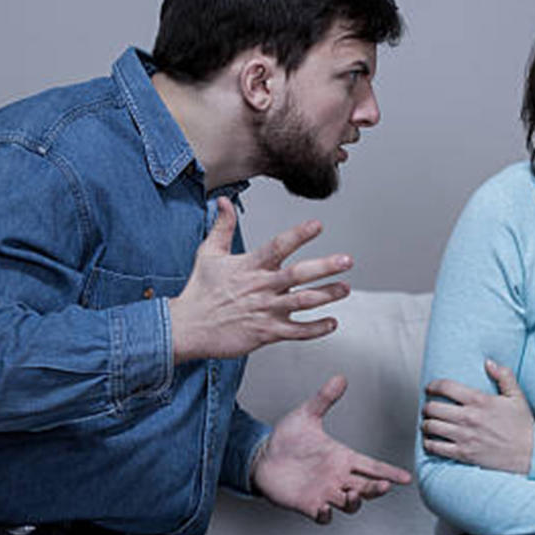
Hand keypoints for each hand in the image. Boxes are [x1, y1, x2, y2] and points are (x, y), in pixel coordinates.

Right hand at [169, 197, 352, 362]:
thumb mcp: (208, 253)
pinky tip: (331, 323)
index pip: (278, 246)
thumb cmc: (199, 291)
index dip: (298, 235)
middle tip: (347, 260)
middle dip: (325, 267)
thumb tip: (223, 201)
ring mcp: (265, 311)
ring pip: (303, 303)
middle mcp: (261, 287)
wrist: (187, 328)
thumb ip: (222, 226)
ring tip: (345, 288)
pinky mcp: (265, 333)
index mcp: (250, 266)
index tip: (317, 225)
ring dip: (327, 296)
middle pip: (298, 275)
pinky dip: (316, 329)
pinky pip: (297, 332)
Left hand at [253, 375, 412, 523]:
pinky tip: (325, 508)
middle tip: (383, 486)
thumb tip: (340, 379)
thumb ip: (324, 398)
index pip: (372, 466)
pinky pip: (323, 516)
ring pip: (350, 504)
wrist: (261, 457)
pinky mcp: (308, 504)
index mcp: (342, 458)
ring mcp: (324, 492)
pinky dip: (327, 515)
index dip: (389, 472)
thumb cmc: (286, 439)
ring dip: (355, 501)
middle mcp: (337, 477)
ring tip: (353, 493)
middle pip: (367, 488)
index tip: (405, 478)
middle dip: (377, 489)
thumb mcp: (307, 415)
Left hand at [420, 360, 534, 474]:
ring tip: (428, 423)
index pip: (446, 387)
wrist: (531, 455)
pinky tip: (431, 441)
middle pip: (433, 407)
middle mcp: (469, 417)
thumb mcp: (517, 397)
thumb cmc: (523, 427)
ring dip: (426, 424)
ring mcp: (464, 437)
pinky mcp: (463, 454)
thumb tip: (489, 362)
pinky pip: (435, 447)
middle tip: (429, 408)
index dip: (433, 386)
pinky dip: (429, 443)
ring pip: (431, 426)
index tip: (430, 388)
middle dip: (427, 406)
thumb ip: (504, 376)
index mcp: (479, 401)